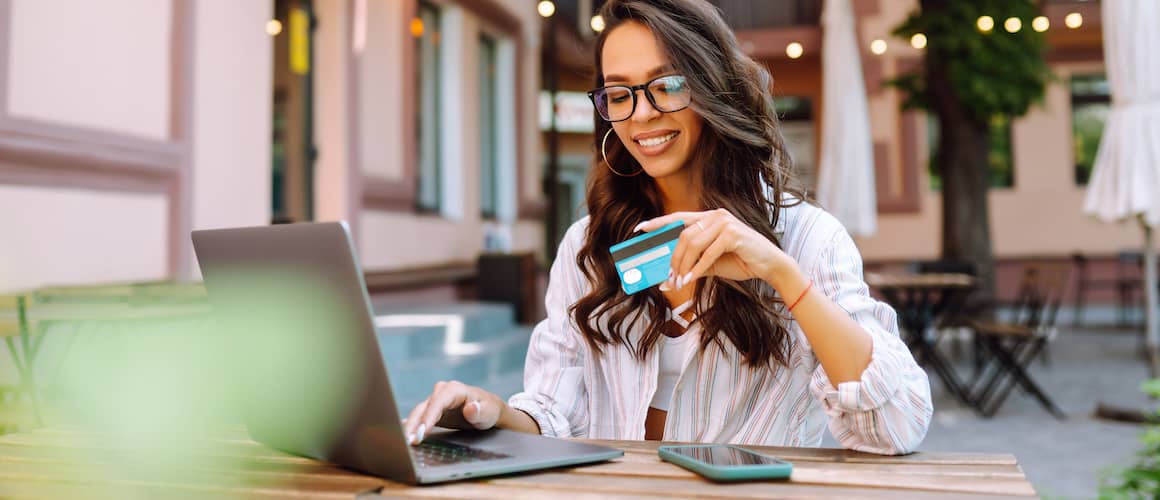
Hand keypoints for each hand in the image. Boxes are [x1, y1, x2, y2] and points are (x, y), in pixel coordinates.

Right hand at [403, 380, 504, 444]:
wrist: (487, 411)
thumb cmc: (489, 410)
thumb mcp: (489, 412)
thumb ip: (479, 412)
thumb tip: (470, 408)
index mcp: (454, 389)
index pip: (438, 402)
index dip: (429, 416)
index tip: (422, 431)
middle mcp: (441, 392)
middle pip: (423, 408)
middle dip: (414, 424)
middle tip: (407, 441)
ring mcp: (434, 401)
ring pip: (418, 414)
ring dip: (409, 428)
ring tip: (403, 443)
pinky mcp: (431, 411)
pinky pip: (418, 419)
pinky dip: (411, 428)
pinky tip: (400, 436)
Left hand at [634, 208, 789, 289]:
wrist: (769, 265)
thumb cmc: (740, 261)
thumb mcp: (710, 264)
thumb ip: (690, 266)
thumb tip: (666, 281)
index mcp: (708, 218)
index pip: (678, 218)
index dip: (658, 223)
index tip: (639, 229)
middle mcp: (715, 215)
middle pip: (683, 235)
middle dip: (673, 258)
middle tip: (668, 277)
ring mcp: (725, 222)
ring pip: (693, 243)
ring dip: (684, 265)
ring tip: (680, 281)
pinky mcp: (734, 234)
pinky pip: (708, 253)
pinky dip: (698, 268)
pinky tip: (691, 279)